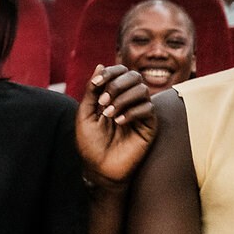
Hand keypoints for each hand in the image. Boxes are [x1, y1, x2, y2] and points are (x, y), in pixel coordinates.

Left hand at [75, 64, 156, 189]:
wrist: (99, 168)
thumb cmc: (90, 142)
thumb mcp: (85, 113)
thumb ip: (92, 90)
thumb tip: (99, 65)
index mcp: (113, 95)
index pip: (119, 71)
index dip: (109, 72)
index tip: (96, 83)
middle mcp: (129, 100)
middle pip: (134, 76)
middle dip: (116, 84)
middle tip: (103, 101)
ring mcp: (140, 112)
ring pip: (142, 90)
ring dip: (123, 98)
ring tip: (108, 114)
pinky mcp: (149, 126)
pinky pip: (148, 109)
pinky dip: (132, 112)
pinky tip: (119, 122)